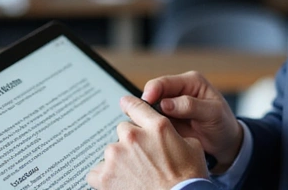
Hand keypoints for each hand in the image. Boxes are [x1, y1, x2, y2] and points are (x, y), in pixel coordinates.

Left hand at [86, 96, 207, 189]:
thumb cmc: (188, 179)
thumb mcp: (192, 147)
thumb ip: (175, 133)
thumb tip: (168, 132)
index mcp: (156, 127)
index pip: (136, 106)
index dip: (130, 105)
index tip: (126, 104)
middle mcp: (134, 137)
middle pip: (123, 130)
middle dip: (131, 142)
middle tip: (142, 159)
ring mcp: (117, 156)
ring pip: (111, 151)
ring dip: (119, 160)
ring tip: (134, 175)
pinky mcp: (105, 176)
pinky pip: (96, 172)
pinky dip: (105, 178)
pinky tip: (119, 183)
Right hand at [142, 71, 243, 172]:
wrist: (225, 143)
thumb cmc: (223, 124)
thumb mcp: (213, 113)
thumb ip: (191, 106)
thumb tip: (165, 103)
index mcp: (190, 82)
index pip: (165, 82)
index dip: (153, 90)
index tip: (146, 102)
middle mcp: (178, 91)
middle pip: (153, 93)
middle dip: (145, 105)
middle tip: (140, 118)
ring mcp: (171, 106)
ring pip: (150, 108)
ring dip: (145, 117)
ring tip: (143, 128)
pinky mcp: (167, 120)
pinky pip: (153, 121)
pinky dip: (149, 126)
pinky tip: (149, 134)